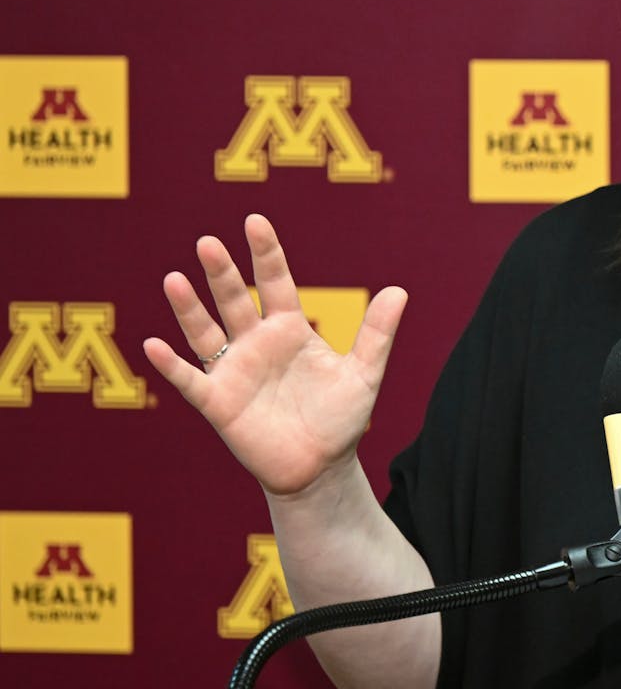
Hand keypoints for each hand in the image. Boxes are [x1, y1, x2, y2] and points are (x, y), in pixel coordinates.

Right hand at [142, 214, 407, 496]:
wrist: (320, 468)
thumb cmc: (339, 418)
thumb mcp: (363, 374)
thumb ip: (377, 334)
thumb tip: (400, 290)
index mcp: (289, 330)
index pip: (275, 283)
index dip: (266, 254)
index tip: (255, 221)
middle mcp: (256, 344)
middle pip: (235, 300)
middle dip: (221, 273)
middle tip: (208, 242)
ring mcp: (234, 371)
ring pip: (206, 333)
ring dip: (189, 309)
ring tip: (174, 279)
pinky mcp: (218, 402)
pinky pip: (190, 380)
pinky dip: (171, 364)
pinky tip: (153, 344)